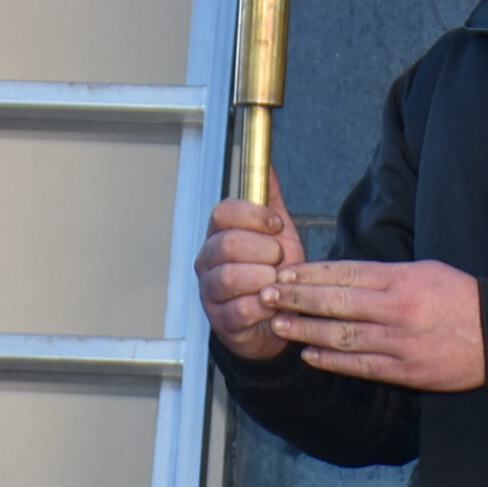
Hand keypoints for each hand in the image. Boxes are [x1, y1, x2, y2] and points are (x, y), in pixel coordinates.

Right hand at [196, 172, 305, 361]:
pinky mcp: (221, 321)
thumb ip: (271, 201)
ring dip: (264, 278)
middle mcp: (208, 261)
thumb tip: (269, 165)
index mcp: (220, 235)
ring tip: (276, 283)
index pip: (223, 212)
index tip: (276, 224)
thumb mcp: (278, 235)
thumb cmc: (274, 275)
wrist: (276, 321)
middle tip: (279, 259)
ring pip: (230, 277)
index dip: (253, 215)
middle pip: (227, 243)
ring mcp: (210, 292)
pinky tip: (273, 305)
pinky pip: (240, 309)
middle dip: (264, 250)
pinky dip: (263, 306)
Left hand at [261, 259, 487, 391]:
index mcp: (402, 280)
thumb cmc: (461, 297)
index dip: (311, 275)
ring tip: (278, 324)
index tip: (285, 273)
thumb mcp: (424, 271)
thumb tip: (340, 275)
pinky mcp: (406, 371)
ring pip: (343, 336)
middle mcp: (397, 310)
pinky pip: (361, 366)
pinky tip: (309, 355)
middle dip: (297, 299)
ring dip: (306, 331)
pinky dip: (332, 361)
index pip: (346, 274)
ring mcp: (400, 343)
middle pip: (337, 303)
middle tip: (267, 294)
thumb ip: (383, 275)